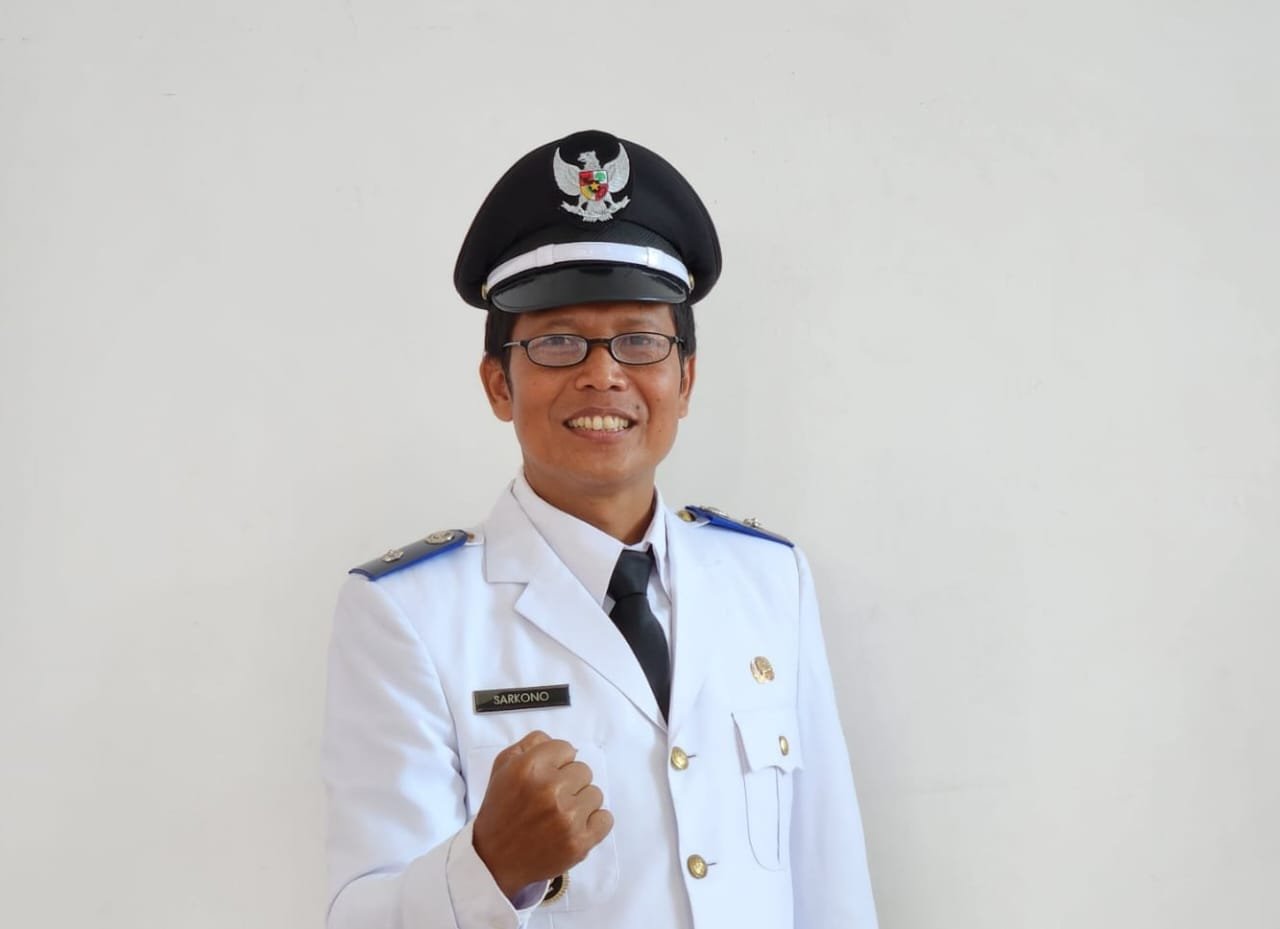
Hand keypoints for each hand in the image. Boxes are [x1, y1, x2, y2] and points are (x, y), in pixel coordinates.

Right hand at [471, 730, 614, 898]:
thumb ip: (531, 744)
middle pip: (584, 770)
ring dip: (581, 803)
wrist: (494, 859)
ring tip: (560, 815)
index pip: (566, 748)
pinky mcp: (579, 841)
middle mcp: (550, 789)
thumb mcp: (503, 768)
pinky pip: (605, 819)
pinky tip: (574, 827)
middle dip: (570, 783)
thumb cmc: (501, 812)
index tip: (548, 776)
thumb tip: (560, 743)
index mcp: (530, 767)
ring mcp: (567, 816)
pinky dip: (594, 823)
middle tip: (551, 798)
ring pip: (595, 794)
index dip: (557, 762)